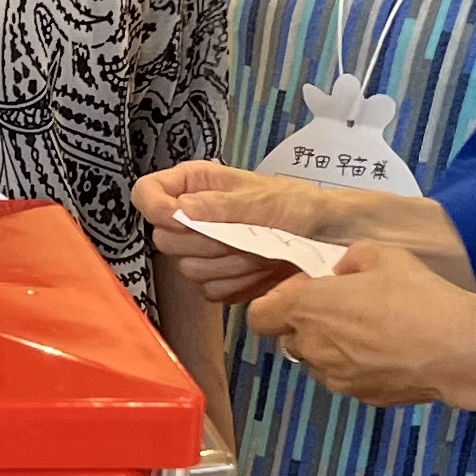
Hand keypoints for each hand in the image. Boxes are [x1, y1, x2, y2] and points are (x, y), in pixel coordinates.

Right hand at [134, 159, 319, 309]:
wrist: (329, 240)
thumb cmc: (300, 206)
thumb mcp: (266, 199)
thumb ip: (222, 206)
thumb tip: (181, 210)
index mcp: (196, 184)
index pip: (147, 193)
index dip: (156, 209)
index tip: (182, 219)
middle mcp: (192, 217)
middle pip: (164, 240)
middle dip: (207, 242)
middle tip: (243, 235)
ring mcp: (202, 252)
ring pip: (188, 270)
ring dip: (229, 265)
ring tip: (260, 251)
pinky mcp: (216, 281)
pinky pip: (209, 291)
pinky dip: (239, 284)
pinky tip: (261, 270)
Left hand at [247, 242, 475, 411]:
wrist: (456, 348)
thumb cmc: (418, 297)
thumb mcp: (382, 255)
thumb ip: (348, 259)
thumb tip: (340, 271)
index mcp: (307, 308)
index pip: (260, 316)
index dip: (276, 303)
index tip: (304, 292)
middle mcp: (312, 347)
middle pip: (289, 338)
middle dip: (308, 324)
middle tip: (344, 308)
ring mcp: (334, 377)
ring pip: (317, 361)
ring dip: (332, 347)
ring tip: (372, 330)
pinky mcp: (360, 396)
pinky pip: (345, 378)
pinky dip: (357, 367)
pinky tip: (388, 351)